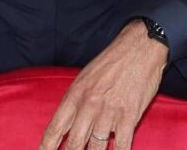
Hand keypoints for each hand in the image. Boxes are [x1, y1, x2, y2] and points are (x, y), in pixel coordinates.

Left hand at [39, 19, 166, 149]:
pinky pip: (121, 146)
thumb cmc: (112, 61)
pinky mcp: (129, 115)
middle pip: (74, 144)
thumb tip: (66, 124)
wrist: (140, 47)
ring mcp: (109, 112)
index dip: (46, 147)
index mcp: (75, 94)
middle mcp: (89, 105)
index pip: (55, 129)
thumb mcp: (85, 77)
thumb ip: (75, 100)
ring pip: (96, 149)